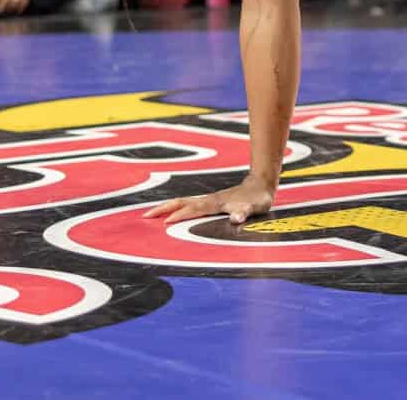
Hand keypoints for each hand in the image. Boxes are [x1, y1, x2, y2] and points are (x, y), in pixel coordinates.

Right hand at [144, 176, 276, 225]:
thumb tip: (236, 219)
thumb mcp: (256, 207)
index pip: (193, 209)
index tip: (164, 223)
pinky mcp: (210, 201)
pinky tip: (171, 212)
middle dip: (163, 208)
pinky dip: (175, 207)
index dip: (180, 215)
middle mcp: (209, 200)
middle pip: (181, 202)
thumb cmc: (258, 198)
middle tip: (145, 216)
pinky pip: (188, 204)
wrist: (261, 183)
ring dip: (166, 207)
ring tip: (150, 213)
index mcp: (216, 203)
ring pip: (182, 202)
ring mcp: (208, 199)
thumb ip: (246, 212)